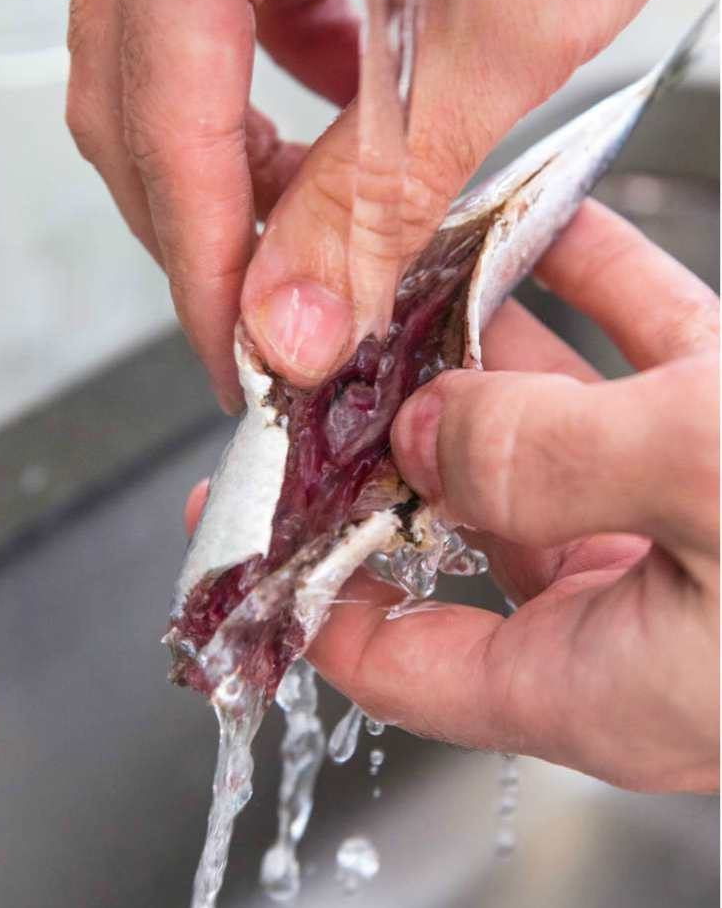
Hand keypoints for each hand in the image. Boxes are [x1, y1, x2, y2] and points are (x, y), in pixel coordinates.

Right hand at [67, 0, 715, 409]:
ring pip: (166, 47)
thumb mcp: (500, 15)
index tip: (242, 361)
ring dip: (228, 156)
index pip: (160, 115)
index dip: (201, 260)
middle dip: (197, 218)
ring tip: (306, 236)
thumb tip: (294, 322)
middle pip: (129, 86)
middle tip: (266, 320)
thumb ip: (378, 186)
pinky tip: (341, 116)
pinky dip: (274, 77)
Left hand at [180, 202, 716, 792]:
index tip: (233, 520)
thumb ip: (543, 460)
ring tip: (405, 266)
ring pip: (556, 431)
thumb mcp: (703, 487)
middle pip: (465, 519)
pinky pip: (651, 363)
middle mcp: (637, 613)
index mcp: (601, 683)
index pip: (399, 664)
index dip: (306, 594)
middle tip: (313, 352)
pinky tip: (540, 224)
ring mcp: (697, 530)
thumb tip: (422, 429)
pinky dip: (596, 293)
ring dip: (485, 344)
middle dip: (390, 427)